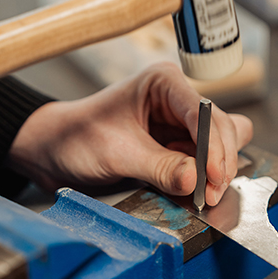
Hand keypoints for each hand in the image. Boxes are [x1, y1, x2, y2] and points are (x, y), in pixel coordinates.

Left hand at [8, 62, 252, 205]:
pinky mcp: (177, 145)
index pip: (202, 111)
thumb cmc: (77, 137)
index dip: (213, 146)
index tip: (213, 177)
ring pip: (219, 144)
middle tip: (208, 195)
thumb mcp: (117, 153)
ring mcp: (180, 123)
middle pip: (220, 128)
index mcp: (162, 83)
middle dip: (217, 162)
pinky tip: (191, 190)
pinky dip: (203, 177)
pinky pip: (204, 161)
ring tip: (201, 194)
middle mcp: (177, 99)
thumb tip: (196, 180)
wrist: (57, 151)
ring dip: (215, 170)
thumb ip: (159, 167)